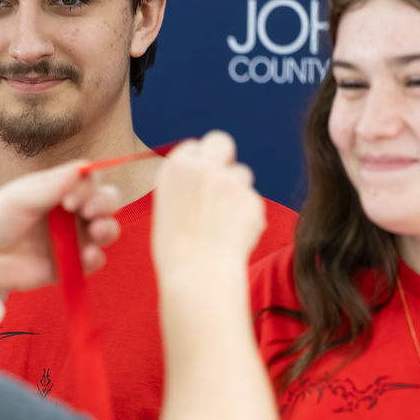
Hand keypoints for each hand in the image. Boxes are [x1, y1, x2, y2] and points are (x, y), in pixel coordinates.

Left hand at [0, 162, 120, 293]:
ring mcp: (71, 238)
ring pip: (106, 229)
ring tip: (97, 231)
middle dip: (105, 204)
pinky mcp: (69, 264)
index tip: (70, 200)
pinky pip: (93, 261)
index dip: (89, 186)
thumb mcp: (19, 198)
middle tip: (89, 212)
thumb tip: (83, 169)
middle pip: (105, 201)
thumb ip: (52, 187)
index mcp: (58, 189)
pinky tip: (88, 256)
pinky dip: (96, 258)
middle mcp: (69, 212)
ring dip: (108, 228)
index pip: (89, 180)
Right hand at [152, 131, 264, 279]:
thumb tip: (201, 180)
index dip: (197, 162)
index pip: (193, 146)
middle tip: (221, 181)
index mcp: (176, 167)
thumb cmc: (175, 251)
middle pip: (220, 142)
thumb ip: (184, 186)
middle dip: (223, 156)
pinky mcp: (253, 200)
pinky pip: (253, 201)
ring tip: (222, 223)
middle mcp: (204, 167)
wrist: (199, 277)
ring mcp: (231, 181)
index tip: (199, 179)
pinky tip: (233, 237)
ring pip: (242, 173)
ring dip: (237, 191)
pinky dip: (247, 215)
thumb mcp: (166, 208)